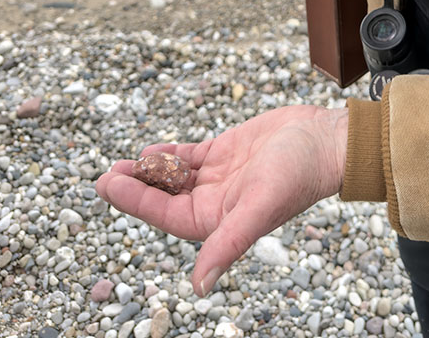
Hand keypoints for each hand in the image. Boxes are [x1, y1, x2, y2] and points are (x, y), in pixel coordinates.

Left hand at [95, 105, 348, 296]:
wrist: (324, 140)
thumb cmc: (297, 175)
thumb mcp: (257, 210)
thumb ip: (227, 245)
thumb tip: (199, 288)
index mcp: (217, 221)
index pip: (165, 215)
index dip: (134, 201)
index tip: (107, 184)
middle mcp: (214, 202)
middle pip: (164, 196)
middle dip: (134, 186)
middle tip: (104, 174)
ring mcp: (219, 176)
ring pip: (173, 175)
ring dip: (149, 169)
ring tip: (122, 162)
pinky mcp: (226, 151)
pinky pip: (189, 155)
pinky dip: (170, 153)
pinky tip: (151, 149)